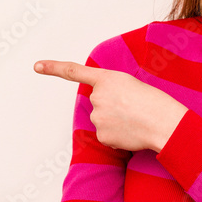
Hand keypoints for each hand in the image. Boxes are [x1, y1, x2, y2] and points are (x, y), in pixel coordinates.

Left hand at [34, 60, 187, 152]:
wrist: (164, 123)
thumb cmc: (155, 102)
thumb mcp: (132, 85)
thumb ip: (111, 91)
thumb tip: (102, 112)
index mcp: (106, 78)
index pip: (74, 71)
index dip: (53, 68)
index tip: (37, 66)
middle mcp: (97, 96)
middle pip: (98, 102)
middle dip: (112, 106)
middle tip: (133, 108)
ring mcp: (98, 117)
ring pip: (102, 119)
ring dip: (116, 121)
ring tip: (135, 120)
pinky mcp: (102, 135)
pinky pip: (106, 135)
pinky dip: (118, 135)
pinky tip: (132, 132)